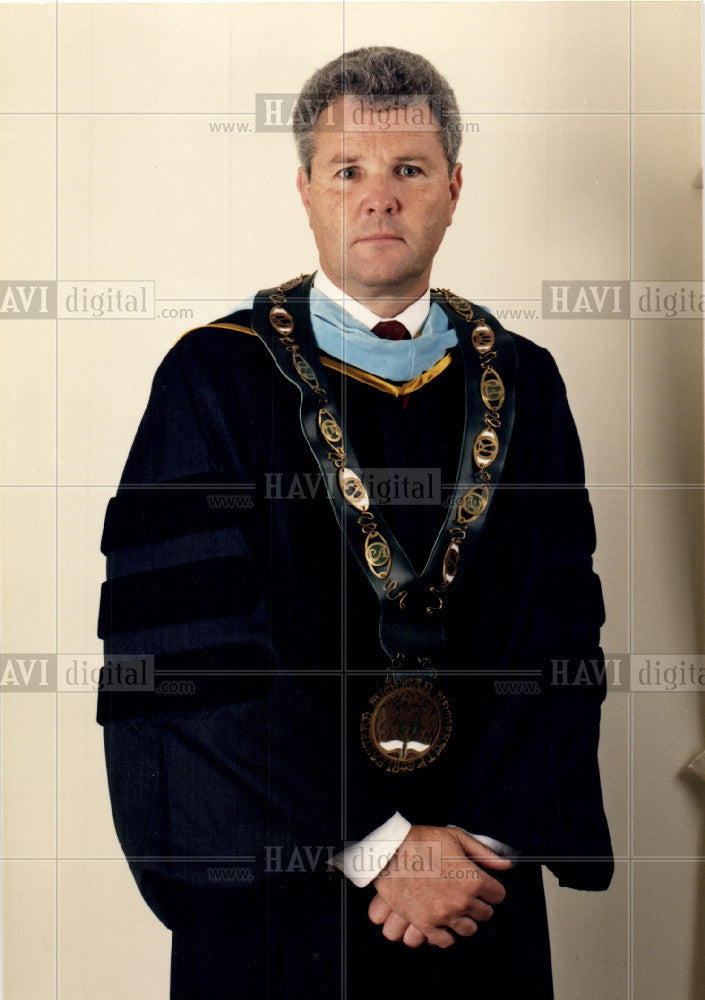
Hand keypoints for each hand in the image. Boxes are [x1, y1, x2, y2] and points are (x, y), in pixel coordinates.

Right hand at [371, 825, 511, 947]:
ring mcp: (443, 915)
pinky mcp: (425, 924)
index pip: (498, 895)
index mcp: (472, 879)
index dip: (491, 888)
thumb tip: (506, 864)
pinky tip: (443, 922)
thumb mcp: (456, 837)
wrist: (389, 850)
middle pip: (485, 914)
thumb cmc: (421, 840)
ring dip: (465, 920)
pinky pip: (445, 940)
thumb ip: (484, 852)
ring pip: (468, 930)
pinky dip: (446, 934)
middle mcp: (462, 901)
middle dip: (479, 904)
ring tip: (456, 908)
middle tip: (467, 894)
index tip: (484, 885)